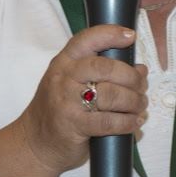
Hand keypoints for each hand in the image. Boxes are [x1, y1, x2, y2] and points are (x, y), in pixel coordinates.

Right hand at [18, 23, 149, 172]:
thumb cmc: (58, 111)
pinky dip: (127, 122)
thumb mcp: (71, 83)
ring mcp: (66, 101)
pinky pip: (108, 121)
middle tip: (141, 86)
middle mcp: (63, 77)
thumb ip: (102, 73)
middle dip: (131, 77)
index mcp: (64, 62)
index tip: (130, 36)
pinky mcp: (73, 125)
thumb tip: (140, 69)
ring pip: (111, 94)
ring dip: (133, 101)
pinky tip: (134, 122)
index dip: (110, 34)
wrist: (34, 142)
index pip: (86, 40)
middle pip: (105, 68)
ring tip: (140, 106)